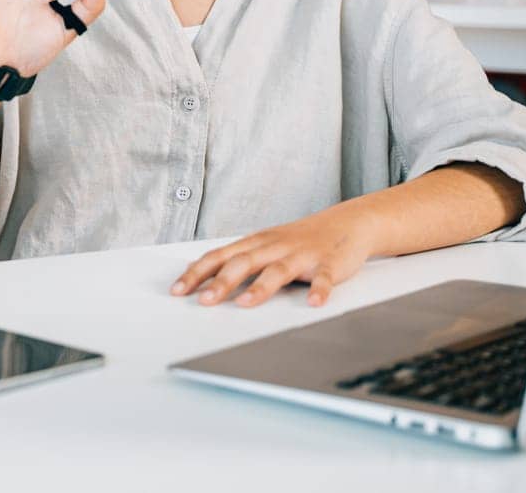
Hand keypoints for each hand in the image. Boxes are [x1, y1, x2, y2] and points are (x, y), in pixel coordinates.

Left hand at [170, 204, 378, 308]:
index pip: (219, 257)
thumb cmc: (300, 238)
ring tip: (246, 303)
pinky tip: (314, 303)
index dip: (197, 273)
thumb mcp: (264, 244)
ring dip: (262, 287)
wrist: (348, 222)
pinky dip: (320, 290)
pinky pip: (325, 278)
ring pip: (279, 270)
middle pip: (244, 263)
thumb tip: (199, 272)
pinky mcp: (330, 263)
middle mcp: (275, 246)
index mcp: (257, 243)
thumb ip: (236, 259)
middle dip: (222, 282)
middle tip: (203, 301)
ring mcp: (303, 255)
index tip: (177, 290)